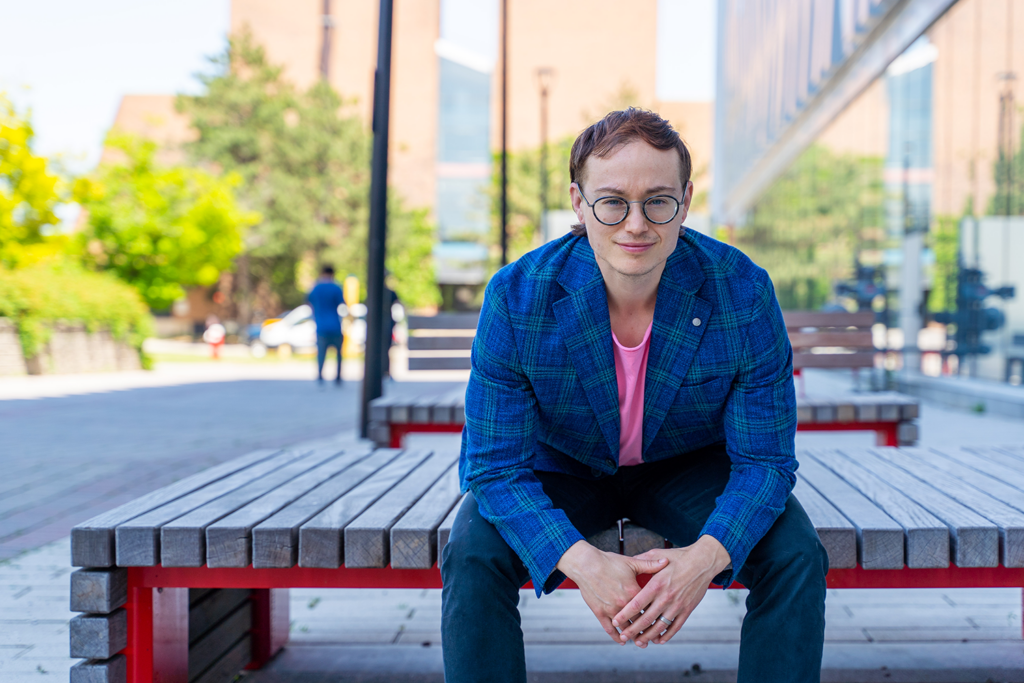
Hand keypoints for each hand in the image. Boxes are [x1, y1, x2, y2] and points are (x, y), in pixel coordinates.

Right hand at [555, 540, 668, 643]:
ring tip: (641, 642)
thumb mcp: (631, 562)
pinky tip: (622, 641)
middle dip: (648, 631)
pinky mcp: (599, 612)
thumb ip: (650, 564)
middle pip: (639, 622)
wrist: (585, 564)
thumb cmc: (608, 561)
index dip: (658, 617)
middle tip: (655, 637)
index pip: (650, 609)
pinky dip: (616, 637)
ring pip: (625, 628)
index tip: (664, 622)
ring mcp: (610, 609)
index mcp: (634, 591)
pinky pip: (609, 629)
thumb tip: (666, 561)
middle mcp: (623, 603)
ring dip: (633, 636)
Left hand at [611, 535, 731, 647]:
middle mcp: (666, 597)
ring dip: (648, 636)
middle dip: (633, 630)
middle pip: (646, 619)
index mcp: (657, 584)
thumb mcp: (658, 554)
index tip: (615, 621)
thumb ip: (643, 560)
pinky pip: (675, 627)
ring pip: (660, 626)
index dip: (625, 614)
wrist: (703, 561)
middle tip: (623, 636)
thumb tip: (629, 559)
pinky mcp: (687, 610)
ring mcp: (677, 605)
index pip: (637, 604)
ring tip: (639, 641)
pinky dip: (667, 635)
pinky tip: (659, 640)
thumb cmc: (679, 557)